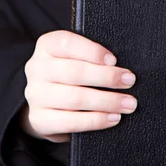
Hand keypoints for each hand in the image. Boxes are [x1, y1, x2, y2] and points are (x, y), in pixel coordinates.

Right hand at [21, 30, 136, 142]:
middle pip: (74, 72)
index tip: (114, 60)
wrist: (46, 103)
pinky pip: (71, 122)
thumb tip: (121, 67)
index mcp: (47, 46)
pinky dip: (96, 121)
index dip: (93, 51)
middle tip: (129, 81)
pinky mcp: (39, 119)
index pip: (67, 43)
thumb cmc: (70, 74)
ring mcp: (36, 95)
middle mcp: (37, 68)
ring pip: (75, 98)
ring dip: (107, 101)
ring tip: (128, 103)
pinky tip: (113, 118)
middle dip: (107, 77)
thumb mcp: (75, 57)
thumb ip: (91, 56)